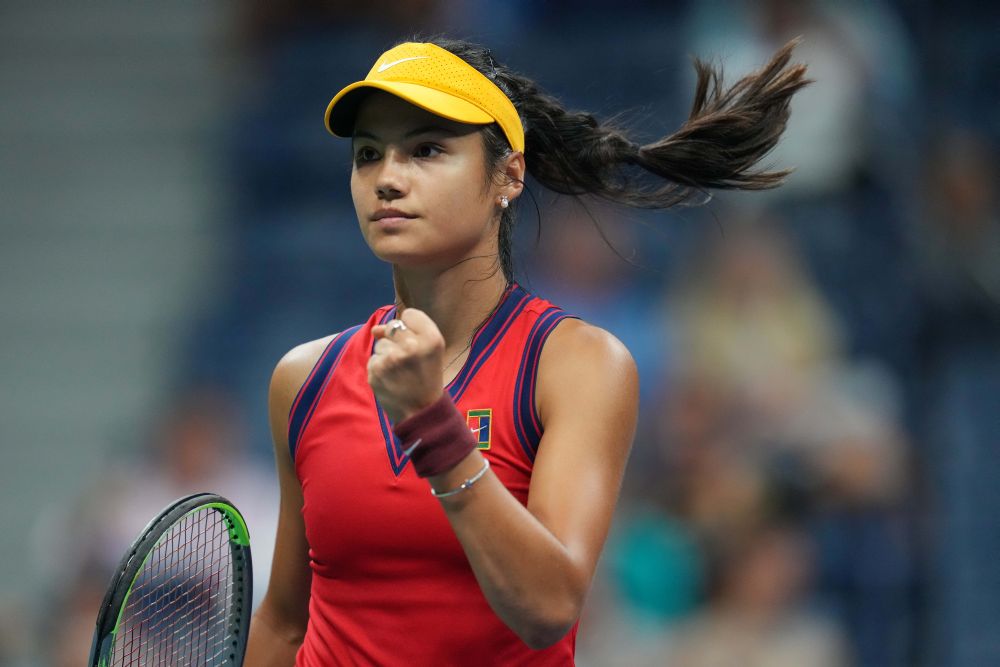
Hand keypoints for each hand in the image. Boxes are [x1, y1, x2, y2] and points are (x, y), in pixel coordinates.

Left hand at [369, 308, 444, 423]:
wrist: (421, 411)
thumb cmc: (426, 378)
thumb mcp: (431, 351)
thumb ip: (408, 331)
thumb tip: (375, 329)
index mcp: (431, 339)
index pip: (410, 314)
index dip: (412, 328)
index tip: (417, 344)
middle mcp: (411, 346)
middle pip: (392, 326)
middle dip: (396, 340)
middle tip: (408, 360)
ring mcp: (391, 359)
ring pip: (381, 343)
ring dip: (387, 355)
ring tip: (400, 372)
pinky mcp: (376, 371)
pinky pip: (373, 359)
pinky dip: (379, 368)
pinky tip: (390, 379)